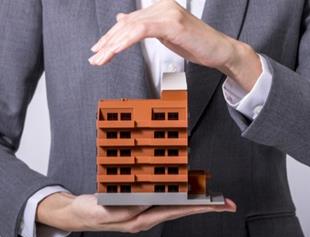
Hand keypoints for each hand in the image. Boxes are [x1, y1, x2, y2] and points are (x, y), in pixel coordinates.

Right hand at [36, 192, 235, 232]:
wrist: (78, 214)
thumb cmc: (90, 213)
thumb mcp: (104, 211)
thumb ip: (127, 209)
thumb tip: (150, 202)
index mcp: (140, 220)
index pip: (174, 212)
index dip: (195, 207)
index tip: (214, 204)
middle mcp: (146, 216)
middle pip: (181, 210)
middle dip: (204, 206)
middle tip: (226, 203)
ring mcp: (144, 211)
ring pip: (175, 205)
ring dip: (194, 201)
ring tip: (212, 198)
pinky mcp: (139, 204)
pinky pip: (163, 199)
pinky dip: (178, 195)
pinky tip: (184, 192)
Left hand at [88, 0, 261, 91]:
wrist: (218, 50)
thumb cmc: (195, 44)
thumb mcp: (165, 34)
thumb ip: (145, 26)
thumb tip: (124, 19)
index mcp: (159, 9)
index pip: (128, 22)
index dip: (110, 36)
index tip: (99, 50)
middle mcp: (161, 7)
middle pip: (126, 24)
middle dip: (107, 42)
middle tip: (94, 58)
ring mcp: (166, 13)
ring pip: (130, 27)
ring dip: (111, 45)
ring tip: (100, 59)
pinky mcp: (171, 23)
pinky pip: (141, 31)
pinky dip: (124, 42)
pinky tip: (113, 52)